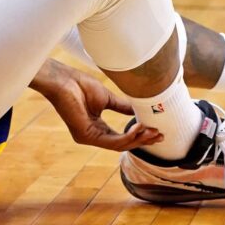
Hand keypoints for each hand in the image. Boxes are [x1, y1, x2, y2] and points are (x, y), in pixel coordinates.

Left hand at [31, 60, 163, 151]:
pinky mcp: (85, 136)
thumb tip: (140, 111)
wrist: (64, 79)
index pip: (121, 138)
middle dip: (142, 140)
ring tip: (152, 131)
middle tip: (160, 136)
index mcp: (97, 128)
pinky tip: (138, 128)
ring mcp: (88, 137)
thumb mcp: (108, 98)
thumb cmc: (81, 85)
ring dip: (137, 139)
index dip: (139, 136)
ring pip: (119, 145)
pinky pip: (111, 141)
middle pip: (122, 144)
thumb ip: (123, 107)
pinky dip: (126, 137)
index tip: (157, 131)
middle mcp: (93, 135)